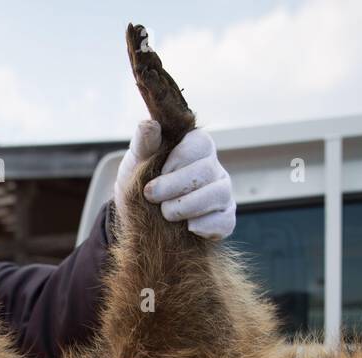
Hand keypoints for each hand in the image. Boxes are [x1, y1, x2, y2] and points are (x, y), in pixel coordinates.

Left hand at [113, 120, 235, 240]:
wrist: (140, 218)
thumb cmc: (141, 183)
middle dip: (174, 186)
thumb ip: (143, 143)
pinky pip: (225, 221)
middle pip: (206, 171)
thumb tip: (150, 124)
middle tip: (151, 195)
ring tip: (165, 213)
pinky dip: (205, 226)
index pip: (199, 144)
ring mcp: (222, 193)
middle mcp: (214, 167)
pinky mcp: (225, 218)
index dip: (176, 160)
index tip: (156, 173)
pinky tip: (187, 228)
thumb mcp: (136, 161)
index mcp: (197, 145)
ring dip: (186, 207)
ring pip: (218, 195)